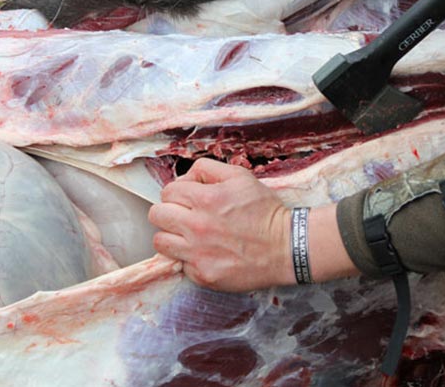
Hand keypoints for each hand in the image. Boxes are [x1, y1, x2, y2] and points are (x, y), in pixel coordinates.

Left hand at [148, 159, 293, 291]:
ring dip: (171, 236)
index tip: (189, 199)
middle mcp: (197, 226)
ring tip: (189, 236)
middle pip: (156, 215)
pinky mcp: (203, 275)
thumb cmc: (265, 211)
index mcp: (205, 199)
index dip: (178, 193)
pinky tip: (205, 253)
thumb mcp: (240, 176)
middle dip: (169, 212)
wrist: (287, 248)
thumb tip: (185, 178)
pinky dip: (188, 259)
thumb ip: (207, 169)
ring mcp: (198, 254)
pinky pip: (179, 264)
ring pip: (160, 241)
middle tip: (184, 216)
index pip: (167, 191)